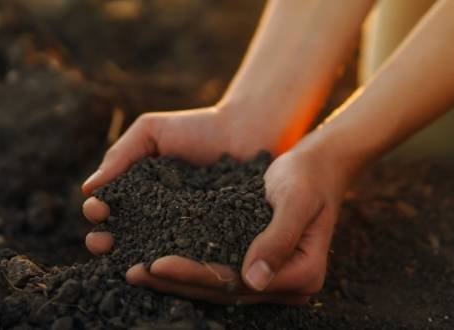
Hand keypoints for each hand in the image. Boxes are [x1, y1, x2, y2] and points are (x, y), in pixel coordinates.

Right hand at [80, 104, 274, 253]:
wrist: (247, 130)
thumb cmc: (197, 127)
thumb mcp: (152, 132)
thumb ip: (121, 154)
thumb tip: (88, 188)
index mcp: (138, 194)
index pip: (108, 209)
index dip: (97, 212)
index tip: (97, 209)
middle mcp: (156, 218)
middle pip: (122, 237)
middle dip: (105, 241)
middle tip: (101, 241)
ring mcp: (183, 233)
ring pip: (151, 252)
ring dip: (133, 258)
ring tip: (126, 259)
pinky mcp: (212, 243)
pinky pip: (191, 256)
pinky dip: (175, 264)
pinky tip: (164, 265)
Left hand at [124, 142, 346, 304]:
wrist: (320, 164)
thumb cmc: (309, 175)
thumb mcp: (296, 199)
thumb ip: (278, 238)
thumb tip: (254, 280)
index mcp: (302, 275)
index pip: (237, 283)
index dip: (195, 274)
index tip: (158, 262)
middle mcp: (286, 285)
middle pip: (222, 289)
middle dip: (175, 281)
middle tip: (133, 270)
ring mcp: (271, 278)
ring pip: (215, 285)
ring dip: (174, 279)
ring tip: (134, 270)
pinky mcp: (255, 264)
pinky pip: (216, 271)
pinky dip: (186, 266)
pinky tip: (154, 259)